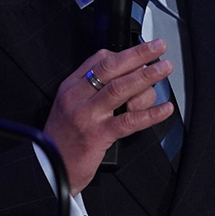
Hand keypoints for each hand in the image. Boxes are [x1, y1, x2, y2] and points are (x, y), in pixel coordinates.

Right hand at [43, 39, 174, 192]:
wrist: (50, 169)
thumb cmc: (63, 140)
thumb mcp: (70, 106)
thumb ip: (92, 90)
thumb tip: (126, 74)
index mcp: (71, 87)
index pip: (98, 61)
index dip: (124, 53)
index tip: (143, 51)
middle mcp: (78, 97)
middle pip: (111, 69)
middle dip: (138, 54)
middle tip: (159, 47)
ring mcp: (88, 115)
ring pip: (120, 89)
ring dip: (146, 77)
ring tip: (164, 70)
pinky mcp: (98, 135)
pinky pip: (129, 121)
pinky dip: (150, 114)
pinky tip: (165, 109)